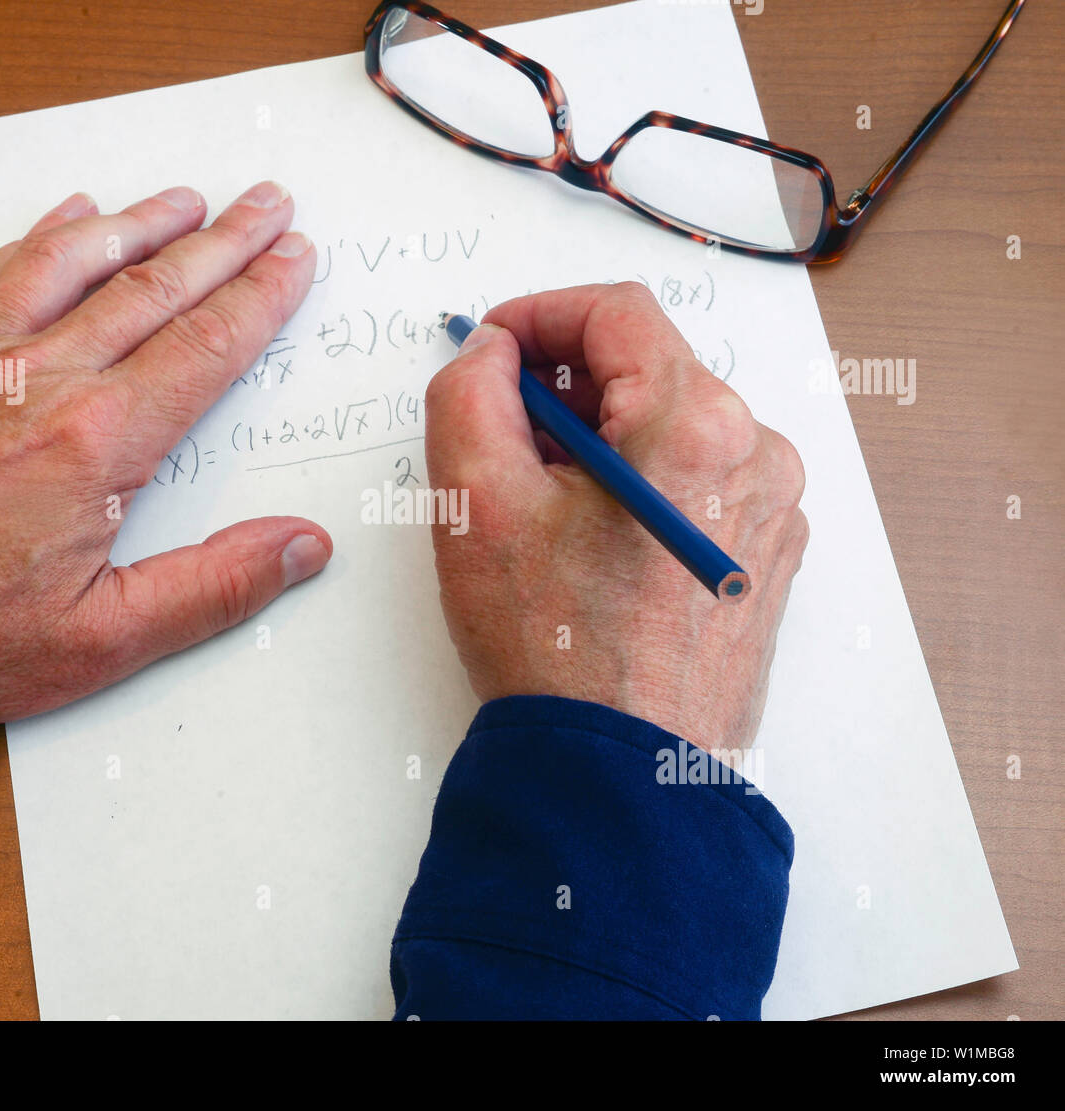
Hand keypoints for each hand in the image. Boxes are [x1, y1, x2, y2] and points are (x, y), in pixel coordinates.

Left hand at [0, 182, 330, 725]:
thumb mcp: (103, 639)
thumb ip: (214, 588)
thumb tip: (303, 547)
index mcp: (97, 442)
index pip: (205, 348)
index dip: (259, 297)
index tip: (295, 257)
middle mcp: (40, 378)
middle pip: (153, 289)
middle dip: (222, 241)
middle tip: (268, 203)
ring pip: (74, 263)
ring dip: (139, 223)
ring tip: (185, 199)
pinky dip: (38, 236)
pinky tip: (67, 216)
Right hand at [424, 283, 808, 751]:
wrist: (623, 775)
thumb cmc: (555, 652)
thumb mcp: (476, 504)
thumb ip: (468, 393)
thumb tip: (492, 354)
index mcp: (695, 424)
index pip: (616, 312)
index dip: (540, 313)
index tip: (493, 347)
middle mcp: (757, 454)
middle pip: (648, 369)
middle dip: (565, 388)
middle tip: (503, 437)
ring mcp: (773, 508)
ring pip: (673, 426)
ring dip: (602, 440)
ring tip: (545, 505)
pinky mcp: (768, 554)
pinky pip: (701, 481)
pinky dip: (643, 484)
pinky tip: (594, 541)